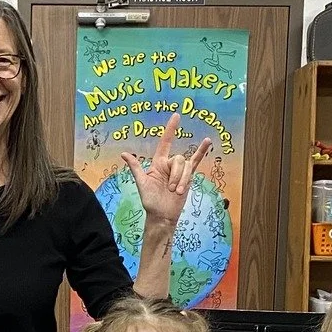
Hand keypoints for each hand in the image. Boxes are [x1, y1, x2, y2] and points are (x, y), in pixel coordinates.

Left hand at [121, 113, 212, 235]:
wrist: (162, 215)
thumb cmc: (150, 201)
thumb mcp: (142, 183)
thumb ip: (136, 167)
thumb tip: (124, 154)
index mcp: (158, 163)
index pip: (166, 142)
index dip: (171, 129)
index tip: (177, 116)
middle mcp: (170, 164)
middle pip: (179, 159)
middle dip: (176, 175)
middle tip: (171, 189)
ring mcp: (180, 171)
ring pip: (187, 166)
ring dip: (182, 180)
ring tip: (177, 192)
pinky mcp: (189, 177)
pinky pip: (196, 162)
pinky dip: (202, 152)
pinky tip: (208, 141)